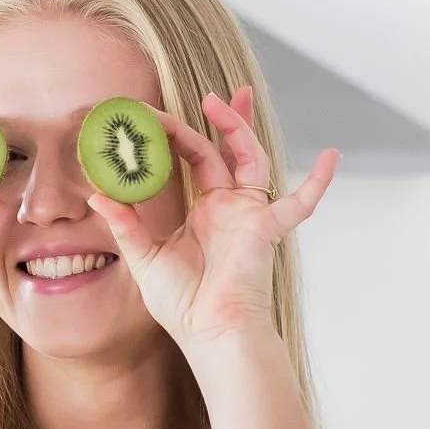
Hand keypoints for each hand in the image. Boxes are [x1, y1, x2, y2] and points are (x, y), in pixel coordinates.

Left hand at [95, 89, 336, 356]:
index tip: (156, 115)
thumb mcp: (146, 257)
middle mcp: (229, 208)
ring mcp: (250, 215)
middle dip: (216, 120)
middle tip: (202, 94)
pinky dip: (318, 183)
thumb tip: (96, 194)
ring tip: (223, 101)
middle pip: (225, 151)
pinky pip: (299, 204)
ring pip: (250, 159)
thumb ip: (126, 223)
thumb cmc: (184, 305)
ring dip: (240, 130)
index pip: (193, 159)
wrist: (212, 334)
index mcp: (203, 212)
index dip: (177, 135)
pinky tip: (332, 156)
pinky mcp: (266, 229)